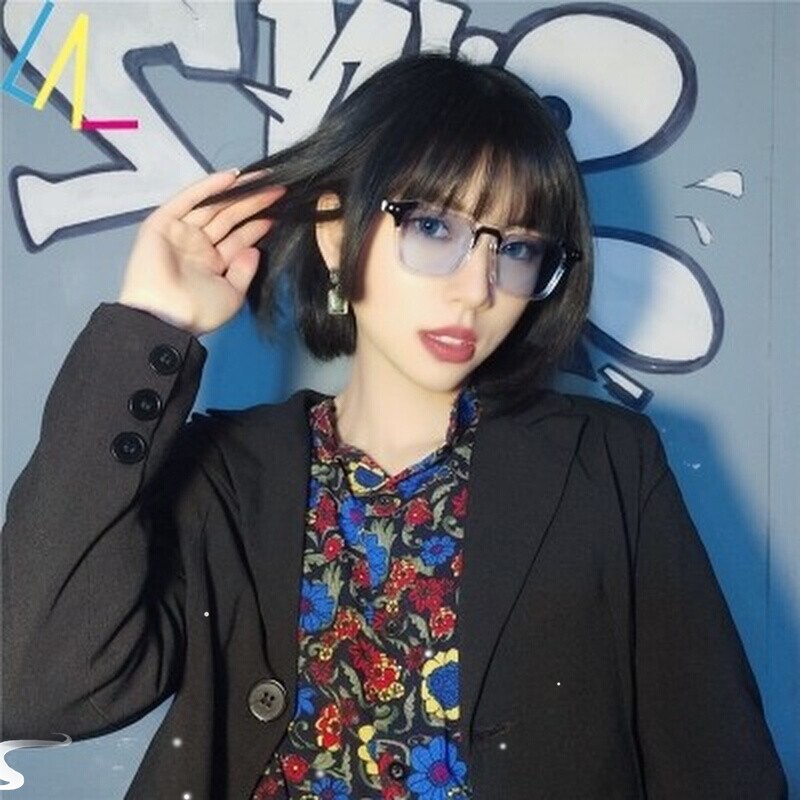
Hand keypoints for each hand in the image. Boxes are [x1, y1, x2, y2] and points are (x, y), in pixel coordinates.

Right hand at [118, 170, 284, 335]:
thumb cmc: (199, 311)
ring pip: (212, 206)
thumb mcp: (232, 295)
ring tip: (262, 178)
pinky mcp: (163, 222)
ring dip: (236, 192)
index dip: (259, 223)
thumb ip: (245, 271)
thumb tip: (255, 250)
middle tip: (277, 188)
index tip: (280, 209)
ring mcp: (181, 232)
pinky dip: (208, 187)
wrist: (165, 317)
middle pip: (229, 218)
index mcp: (213, 264)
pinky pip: (188, 200)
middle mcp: (198, 246)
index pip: (239, 237)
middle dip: (252, 203)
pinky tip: (231, 177)